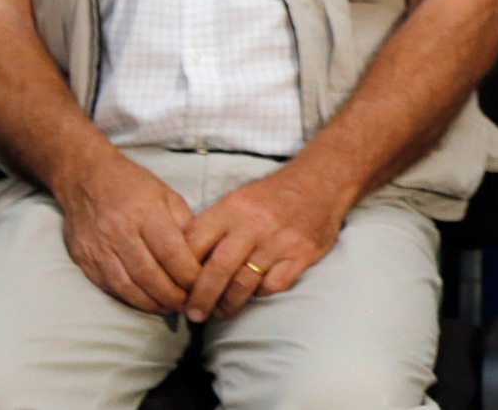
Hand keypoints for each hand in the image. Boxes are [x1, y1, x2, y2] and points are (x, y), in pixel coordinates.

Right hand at [57, 151, 202, 313]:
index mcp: (146, 213)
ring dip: (152, 303)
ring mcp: (100, 249)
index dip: (188, 274)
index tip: (202, 284)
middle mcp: (121, 233)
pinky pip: (110, 287)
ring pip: (128, 286)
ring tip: (171, 308)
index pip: (171, 252)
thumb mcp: (167, 195)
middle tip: (189, 304)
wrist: (85, 179)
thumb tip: (200, 254)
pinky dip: (130, 299)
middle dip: (172, 295)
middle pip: (150, 274)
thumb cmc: (133, 185)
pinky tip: (146, 302)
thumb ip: (184, 223)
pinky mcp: (85, 260)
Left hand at [182, 163, 347, 321]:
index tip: (177, 289)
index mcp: (231, 208)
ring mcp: (279, 239)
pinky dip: (260, 294)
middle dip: (200, 299)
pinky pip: (273, 286)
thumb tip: (180, 266)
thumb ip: (211, 228)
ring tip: (221, 311)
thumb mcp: (236, 201)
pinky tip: (256, 292)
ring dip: (227, 304)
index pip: (194, 245)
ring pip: (243, 284)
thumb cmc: (270, 198)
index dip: (180, 273)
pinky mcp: (302, 253)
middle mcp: (254, 223)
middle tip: (194, 314)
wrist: (320, 182)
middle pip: (216, 271)